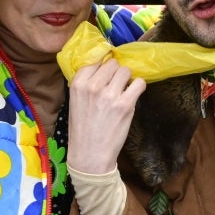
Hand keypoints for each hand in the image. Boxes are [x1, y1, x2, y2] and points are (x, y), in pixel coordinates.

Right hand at [67, 58, 145, 173]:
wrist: (90, 155)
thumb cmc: (82, 129)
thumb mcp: (75, 101)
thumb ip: (87, 83)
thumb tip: (104, 65)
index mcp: (78, 84)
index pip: (95, 59)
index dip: (103, 66)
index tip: (106, 74)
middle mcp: (93, 86)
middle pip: (113, 64)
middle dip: (116, 73)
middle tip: (115, 86)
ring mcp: (109, 94)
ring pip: (126, 71)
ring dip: (127, 80)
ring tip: (123, 92)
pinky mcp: (125, 104)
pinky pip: (138, 83)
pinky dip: (138, 87)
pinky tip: (132, 95)